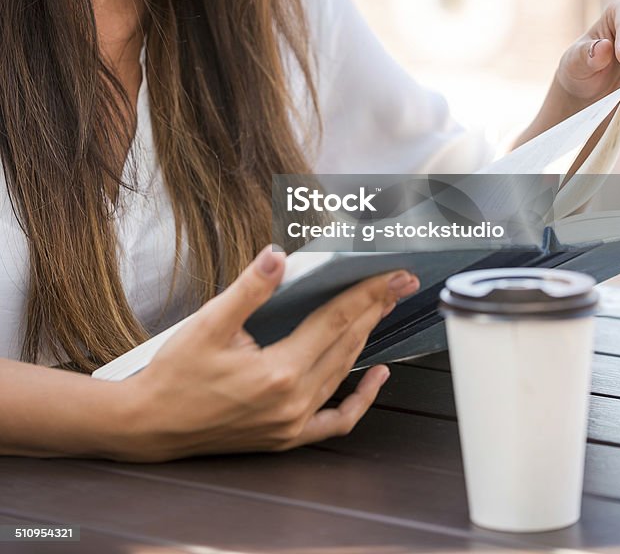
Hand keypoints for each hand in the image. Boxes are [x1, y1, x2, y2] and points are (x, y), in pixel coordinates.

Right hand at [117, 247, 418, 461]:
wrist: (149, 425)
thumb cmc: (175, 375)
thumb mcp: (208, 322)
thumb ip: (250, 288)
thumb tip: (278, 255)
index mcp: (278, 371)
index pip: (336, 321)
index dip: (366, 293)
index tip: (391, 274)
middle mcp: (293, 401)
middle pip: (347, 345)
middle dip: (375, 308)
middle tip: (400, 282)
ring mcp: (292, 423)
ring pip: (343, 372)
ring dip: (366, 338)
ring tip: (381, 308)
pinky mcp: (285, 436)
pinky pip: (335, 420)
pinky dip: (360, 400)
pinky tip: (376, 377)